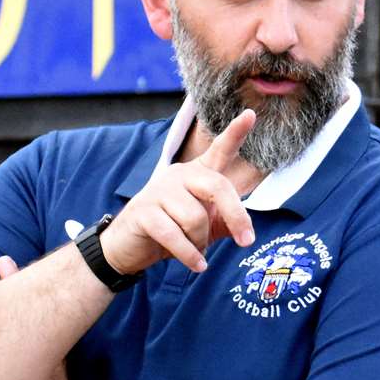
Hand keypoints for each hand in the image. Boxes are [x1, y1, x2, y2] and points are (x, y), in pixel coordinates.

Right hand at [99, 109, 258, 275]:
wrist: (128, 249)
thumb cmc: (172, 232)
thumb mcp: (205, 228)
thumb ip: (225, 223)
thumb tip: (245, 229)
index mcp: (197, 175)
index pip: (219, 151)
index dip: (235, 134)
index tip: (251, 115)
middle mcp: (179, 175)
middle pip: (217, 187)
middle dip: (236, 216)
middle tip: (246, 241)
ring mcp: (159, 191)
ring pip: (195, 217)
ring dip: (201, 242)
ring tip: (196, 250)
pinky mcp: (143, 212)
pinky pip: (174, 235)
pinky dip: (189, 254)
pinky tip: (197, 264)